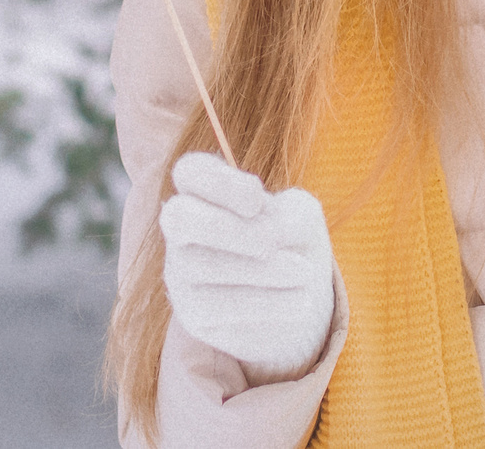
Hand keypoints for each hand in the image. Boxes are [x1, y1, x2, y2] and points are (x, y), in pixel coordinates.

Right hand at [160, 151, 336, 383]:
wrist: (293, 292)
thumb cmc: (292, 237)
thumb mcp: (301, 215)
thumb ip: (287, 217)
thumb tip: (267, 243)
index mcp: (204, 189)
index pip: (191, 172)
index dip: (221, 183)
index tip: (258, 198)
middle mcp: (181, 228)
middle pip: (180, 218)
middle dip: (228, 229)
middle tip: (270, 244)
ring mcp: (181, 271)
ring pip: (206, 266)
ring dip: (263, 270)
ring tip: (304, 272)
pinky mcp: (193, 313)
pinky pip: (222, 307)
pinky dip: (268, 302)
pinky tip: (300, 300)